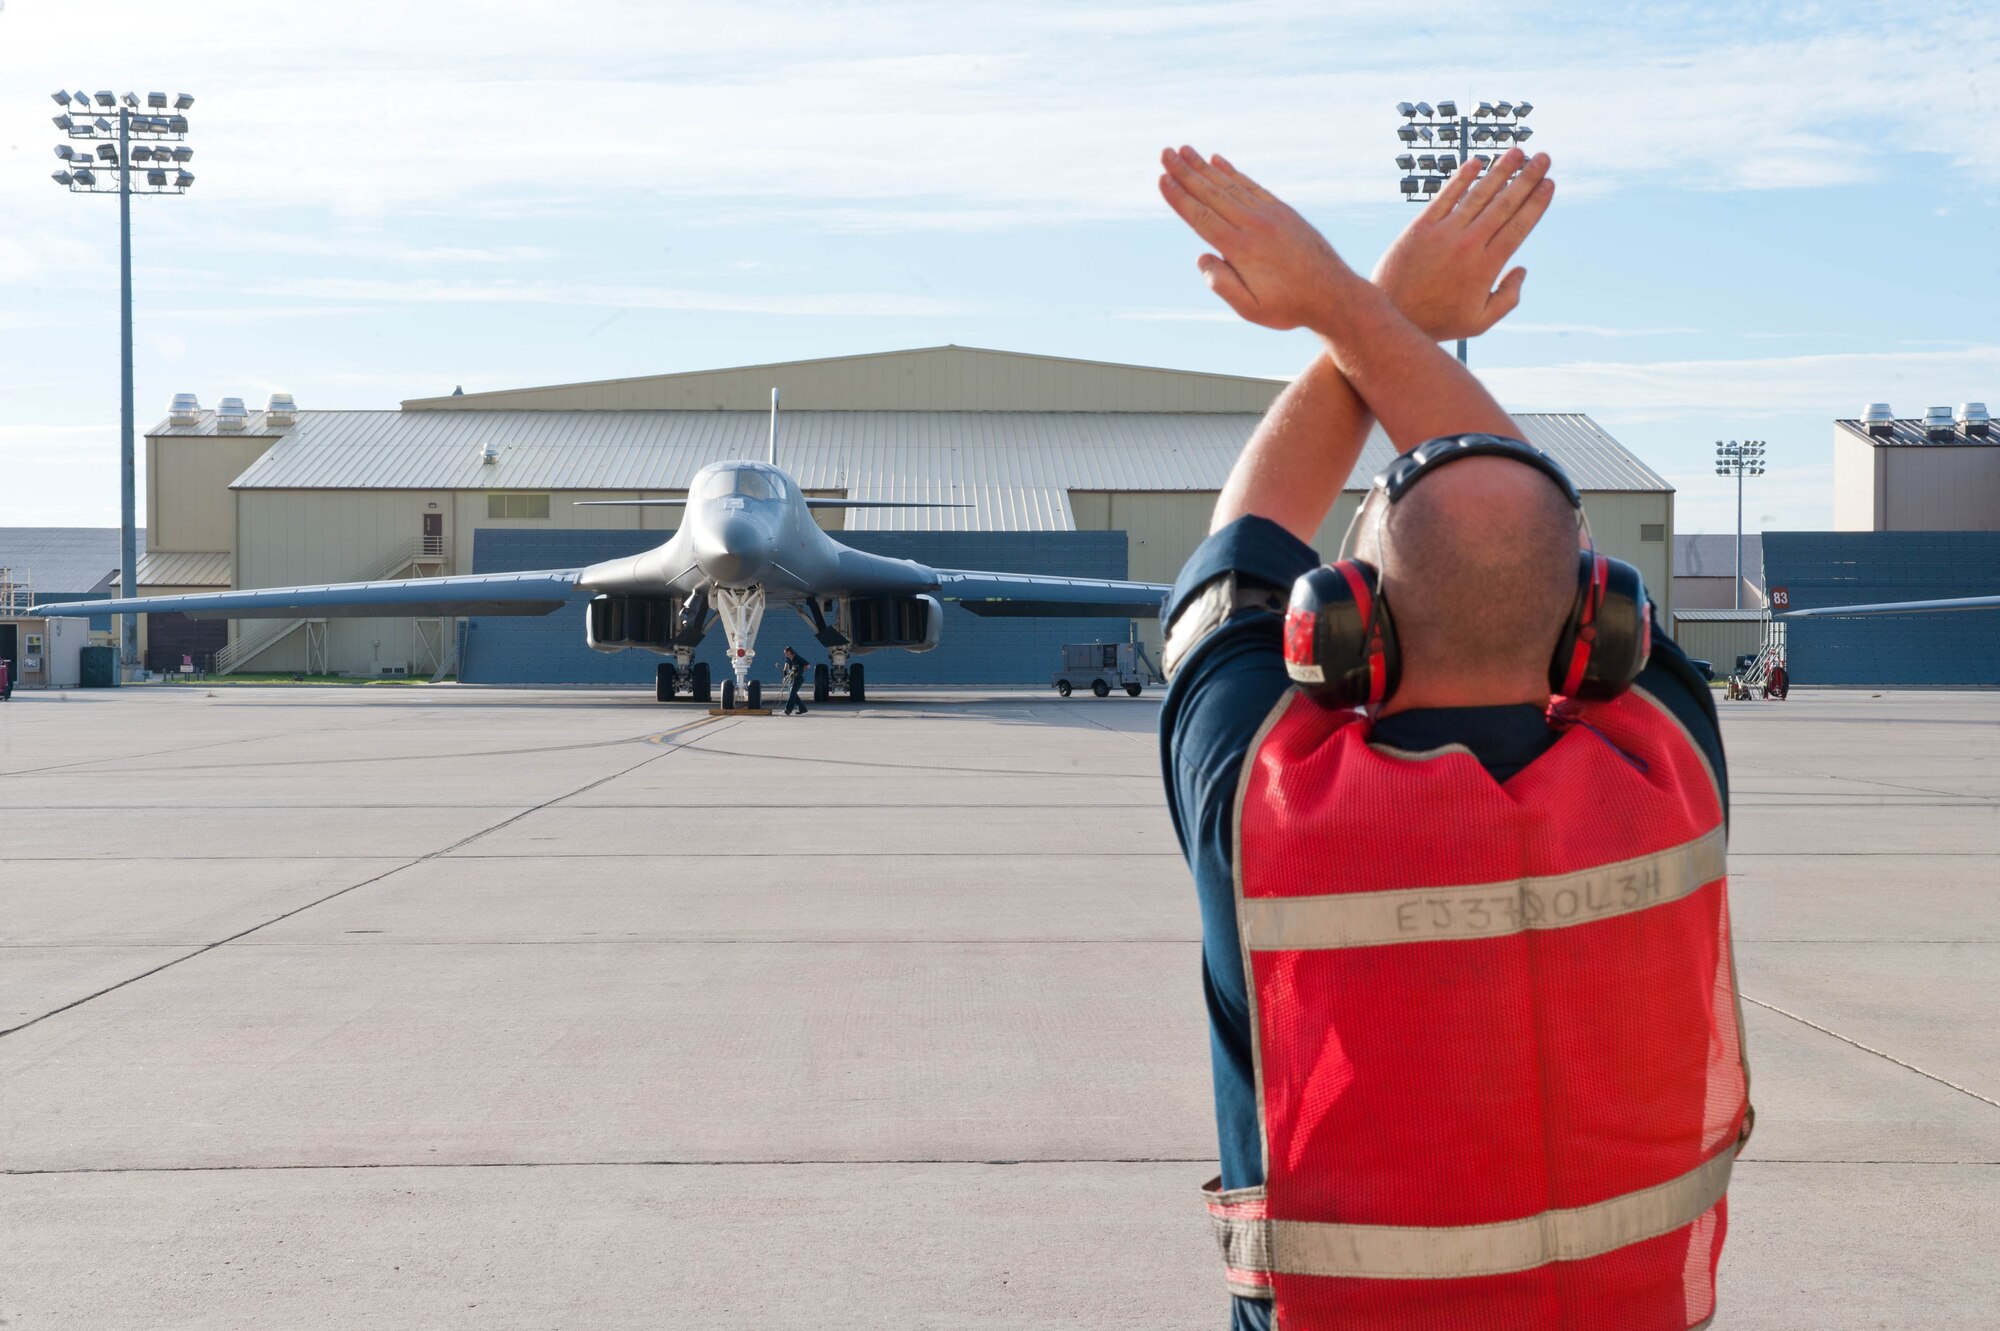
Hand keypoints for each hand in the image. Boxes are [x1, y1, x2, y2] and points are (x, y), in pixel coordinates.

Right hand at [1157, 146, 1355, 330]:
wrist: (1334, 294)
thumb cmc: (1289, 306)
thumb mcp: (1251, 309)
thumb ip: (1222, 285)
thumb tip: (1202, 257)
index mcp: (1241, 249)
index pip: (1202, 217)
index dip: (1179, 197)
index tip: (1162, 178)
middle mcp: (1254, 225)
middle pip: (1212, 193)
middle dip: (1185, 172)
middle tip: (1165, 151)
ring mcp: (1270, 214)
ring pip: (1230, 185)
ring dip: (1204, 166)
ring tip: (1185, 150)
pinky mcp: (1282, 211)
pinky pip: (1251, 186)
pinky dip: (1233, 172)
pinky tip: (1218, 160)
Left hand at [1372, 148, 1553, 340]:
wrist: (1391, 316)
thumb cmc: (1437, 322)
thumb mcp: (1479, 322)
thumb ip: (1508, 299)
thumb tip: (1522, 269)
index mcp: (1486, 267)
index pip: (1518, 226)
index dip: (1536, 203)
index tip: (1549, 184)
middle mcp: (1468, 245)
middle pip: (1504, 204)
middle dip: (1526, 178)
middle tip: (1543, 158)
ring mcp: (1443, 233)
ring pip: (1478, 195)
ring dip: (1500, 171)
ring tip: (1517, 152)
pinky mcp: (1420, 227)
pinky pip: (1445, 196)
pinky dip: (1461, 178)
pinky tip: (1476, 161)